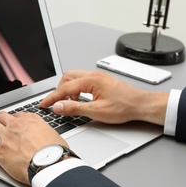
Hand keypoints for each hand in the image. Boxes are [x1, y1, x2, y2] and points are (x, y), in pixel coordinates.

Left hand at [0, 111, 67, 184]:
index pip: (17, 115)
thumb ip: (46, 134)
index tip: (13, 124)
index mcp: (31, 120)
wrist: (50, 163)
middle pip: (2, 116)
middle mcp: (16, 125)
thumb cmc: (56, 153)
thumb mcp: (54, 136)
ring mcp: (6, 137)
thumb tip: (47, 138)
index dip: (14, 120)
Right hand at [40, 70, 167, 124]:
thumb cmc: (124, 107)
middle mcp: (93, 75)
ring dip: (68, 90)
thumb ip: (75, 108)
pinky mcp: (101, 81)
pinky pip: (82, 81)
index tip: (44, 104)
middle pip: (67, 78)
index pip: (64, 88)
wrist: (141, 105)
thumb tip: (58, 106)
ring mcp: (98, 77)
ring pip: (74, 78)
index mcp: (91, 80)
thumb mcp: (96, 111)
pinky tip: (80, 100)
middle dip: (59, 91)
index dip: (52, 98)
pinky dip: (76, 89)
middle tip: (57, 104)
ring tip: (69, 104)